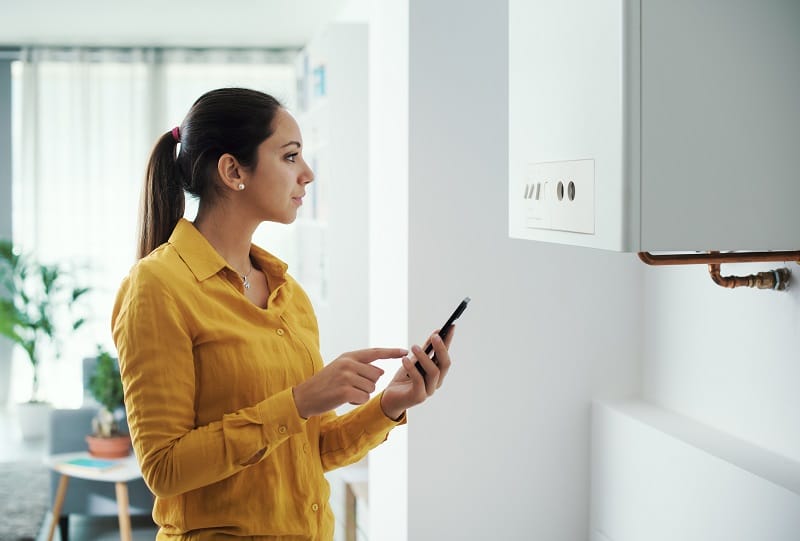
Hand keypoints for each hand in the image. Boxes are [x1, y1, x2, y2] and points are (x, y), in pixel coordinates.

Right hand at [293, 348, 407, 418]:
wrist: (305, 396)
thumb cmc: (326, 383)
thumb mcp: (340, 367)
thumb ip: (360, 366)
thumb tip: (380, 372)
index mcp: (349, 356)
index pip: (375, 352)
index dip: (391, 352)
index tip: (405, 351)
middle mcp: (348, 363)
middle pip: (377, 375)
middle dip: (369, 384)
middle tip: (352, 386)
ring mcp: (346, 377)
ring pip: (371, 388)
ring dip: (362, 394)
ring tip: (346, 392)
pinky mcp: (345, 391)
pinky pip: (364, 398)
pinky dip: (357, 401)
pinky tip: (344, 399)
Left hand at [380, 327, 454, 419]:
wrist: (389, 398)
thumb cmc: (403, 379)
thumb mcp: (414, 361)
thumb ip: (425, 350)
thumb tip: (435, 334)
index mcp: (437, 373)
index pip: (445, 355)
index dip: (449, 342)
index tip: (451, 326)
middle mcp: (436, 382)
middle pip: (445, 364)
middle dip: (441, 349)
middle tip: (435, 336)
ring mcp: (429, 390)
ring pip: (433, 372)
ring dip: (425, 358)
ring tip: (414, 347)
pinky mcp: (418, 397)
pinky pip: (418, 380)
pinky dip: (412, 368)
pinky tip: (405, 359)